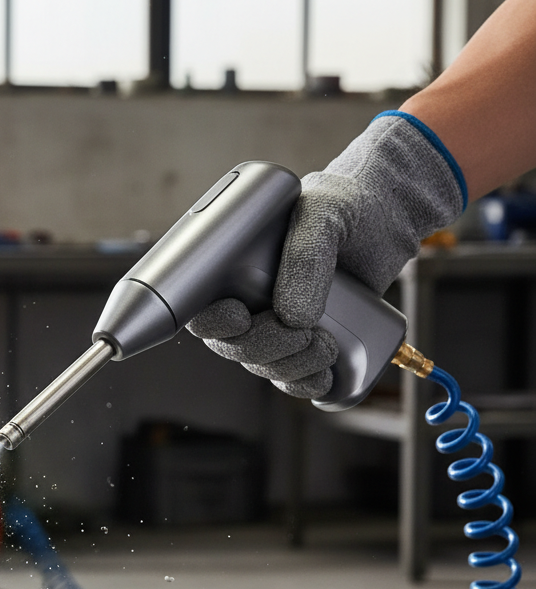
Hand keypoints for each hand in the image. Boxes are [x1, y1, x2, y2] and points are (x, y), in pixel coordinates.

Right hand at [188, 112, 465, 398]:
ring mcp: (276, 326)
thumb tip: (292, 317)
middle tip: (301, 332)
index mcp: (232, 270)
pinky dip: (305, 385)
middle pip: (234, 347)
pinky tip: (324, 376)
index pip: (202, 310)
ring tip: (326, 344)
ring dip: (290, 368)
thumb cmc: (345, 203)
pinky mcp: (305, 344)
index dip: (211, 323)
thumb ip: (305, 253)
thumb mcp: (324, 211)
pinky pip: (293, 380)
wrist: (386, 217)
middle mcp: (248, 302)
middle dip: (265, 348)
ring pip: (264, 367)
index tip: (238, 317)